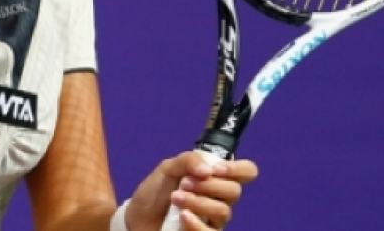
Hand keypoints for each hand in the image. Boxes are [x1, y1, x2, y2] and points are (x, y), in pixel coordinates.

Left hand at [125, 151, 257, 230]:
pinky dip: (197, 223)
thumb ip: (188, 160)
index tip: (216, 169)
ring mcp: (213, 220)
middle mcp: (219, 198)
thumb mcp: (167, 168)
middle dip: (209, 185)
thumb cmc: (154, 192)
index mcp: (214, 177)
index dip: (238, 169)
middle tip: (184, 183)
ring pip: (223, 211)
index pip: (246, 171)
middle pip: (234, 191)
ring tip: (175, 198)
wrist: (136, 218)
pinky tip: (183, 216)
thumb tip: (209, 169)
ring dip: (198, 202)